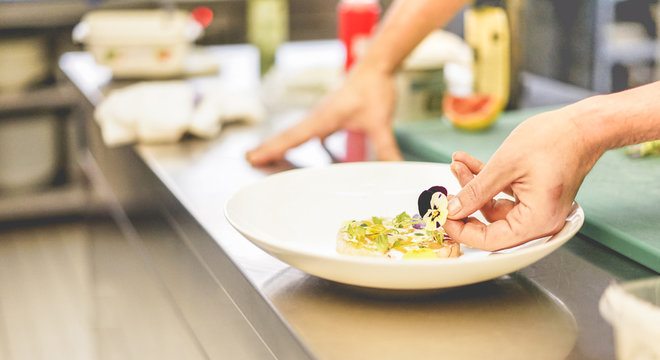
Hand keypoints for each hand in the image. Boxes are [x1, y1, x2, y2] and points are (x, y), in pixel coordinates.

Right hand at [246, 66, 402, 165]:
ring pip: (294, 134)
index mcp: (323, 118)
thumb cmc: (374, 88)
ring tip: (262, 158)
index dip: (272, 149)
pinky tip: (296, 150)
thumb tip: (394, 169)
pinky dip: (297, 142)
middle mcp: (317, 117)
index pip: (293, 138)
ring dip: (279, 145)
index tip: (253, 157)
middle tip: (247, 160)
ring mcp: (320, 116)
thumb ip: (385, 147)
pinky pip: (307, 132)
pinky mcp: (328, 116)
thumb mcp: (381, 121)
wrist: (375, 66)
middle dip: (267, 149)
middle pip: (287, 136)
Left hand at [442, 107, 603, 250]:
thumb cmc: (556, 140)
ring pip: (493, 205)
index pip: (491, 240)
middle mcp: (540, 221)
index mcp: (537, 221)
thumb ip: (476, 191)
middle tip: (445, 192)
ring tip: (457, 165)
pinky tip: (467, 163)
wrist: (583, 124)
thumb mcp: (505, 166)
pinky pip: (503, 193)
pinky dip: (486, 180)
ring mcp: (537, 208)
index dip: (463, 230)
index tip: (443, 217)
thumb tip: (453, 209)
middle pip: (491, 223)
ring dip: (473, 185)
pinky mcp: (533, 195)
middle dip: (466, 202)